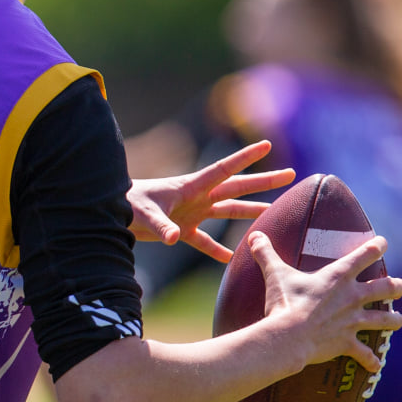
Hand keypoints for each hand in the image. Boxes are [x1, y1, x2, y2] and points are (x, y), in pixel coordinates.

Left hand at [128, 140, 295, 262]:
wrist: (110, 213)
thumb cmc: (126, 205)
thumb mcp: (144, 214)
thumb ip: (161, 226)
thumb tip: (175, 238)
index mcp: (191, 186)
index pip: (224, 169)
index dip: (246, 157)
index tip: (267, 143)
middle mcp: (197, 197)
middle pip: (237, 188)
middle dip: (264, 181)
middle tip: (292, 174)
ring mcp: (192, 213)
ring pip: (229, 211)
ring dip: (251, 212)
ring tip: (276, 213)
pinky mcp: (183, 230)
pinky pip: (206, 241)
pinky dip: (218, 250)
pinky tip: (233, 258)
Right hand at [250, 231, 401, 372]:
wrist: (288, 336)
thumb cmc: (284, 302)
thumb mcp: (275, 274)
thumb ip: (266, 254)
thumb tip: (254, 236)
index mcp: (339, 276)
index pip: (366, 254)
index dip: (377, 246)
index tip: (383, 243)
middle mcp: (353, 297)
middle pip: (387, 288)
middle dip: (396, 286)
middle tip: (398, 286)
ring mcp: (353, 321)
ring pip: (387, 320)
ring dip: (393, 320)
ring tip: (396, 320)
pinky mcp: (347, 342)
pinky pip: (365, 354)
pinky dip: (370, 361)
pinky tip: (375, 365)